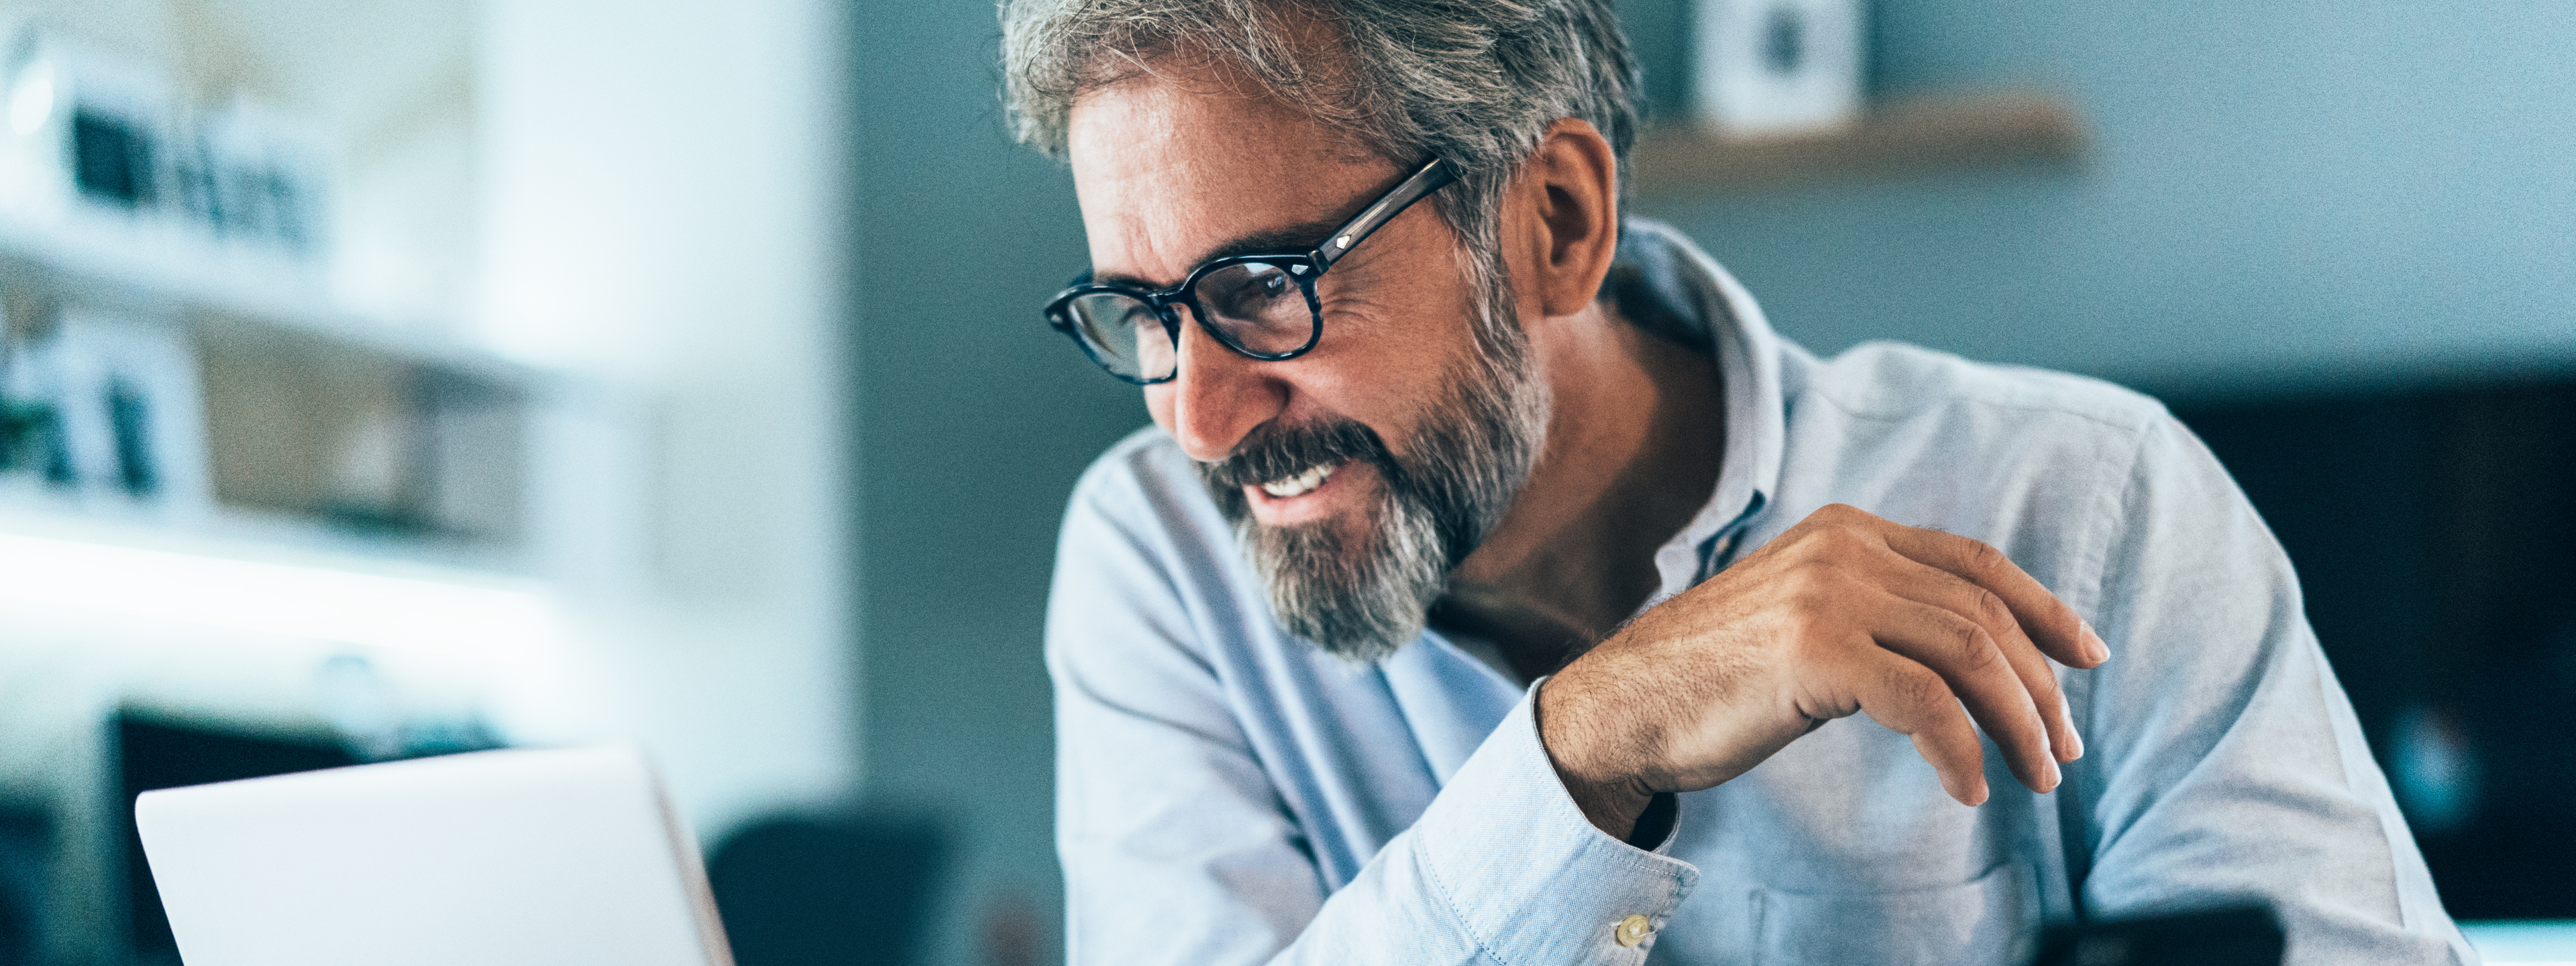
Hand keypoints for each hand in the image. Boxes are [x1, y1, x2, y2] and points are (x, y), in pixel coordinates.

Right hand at [1537, 504, 2107, 838]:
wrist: (1620, 705)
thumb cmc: (1711, 678)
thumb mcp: (1804, 619)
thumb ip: (1874, 611)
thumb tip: (1969, 656)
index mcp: (1847, 530)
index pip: (1976, 562)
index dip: (2044, 609)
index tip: (2086, 660)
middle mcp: (1844, 547)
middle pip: (1983, 612)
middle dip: (2039, 688)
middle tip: (2063, 750)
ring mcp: (1828, 593)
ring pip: (1967, 652)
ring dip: (2018, 722)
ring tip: (2036, 777)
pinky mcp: (1813, 650)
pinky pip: (1923, 702)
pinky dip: (1960, 751)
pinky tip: (1968, 790)